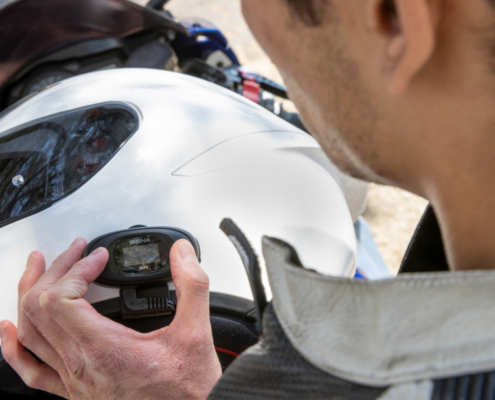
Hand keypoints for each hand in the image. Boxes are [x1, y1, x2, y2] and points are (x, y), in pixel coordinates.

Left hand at [0, 238, 221, 399]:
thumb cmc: (185, 388)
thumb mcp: (196, 332)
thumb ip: (191, 285)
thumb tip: (182, 252)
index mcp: (104, 348)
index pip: (61, 298)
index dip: (76, 267)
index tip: (98, 257)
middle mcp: (80, 365)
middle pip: (40, 308)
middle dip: (55, 269)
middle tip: (73, 250)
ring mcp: (73, 380)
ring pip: (28, 332)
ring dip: (29, 293)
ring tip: (38, 268)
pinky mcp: (75, 389)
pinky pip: (30, 369)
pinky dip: (13, 346)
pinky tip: (9, 330)